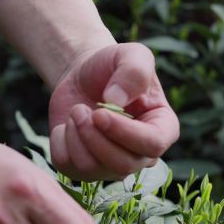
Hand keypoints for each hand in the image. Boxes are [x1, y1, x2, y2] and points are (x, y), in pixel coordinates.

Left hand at [49, 43, 179, 180]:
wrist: (82, 77)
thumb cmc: (111, 66)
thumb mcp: (130, 55)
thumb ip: (134, 72)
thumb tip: (115, 100)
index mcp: (163, 128)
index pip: (152, 145)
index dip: (124, 133)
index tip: (99, 112)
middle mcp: (140, 155)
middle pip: (122, 165)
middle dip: (94, 137)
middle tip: (79, 109)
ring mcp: (111, 165)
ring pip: (91, 169)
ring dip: (75, 137)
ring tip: (76, 111)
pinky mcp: (83, 168)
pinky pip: (67, 167)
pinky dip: (60, 144)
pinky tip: (67, 125)